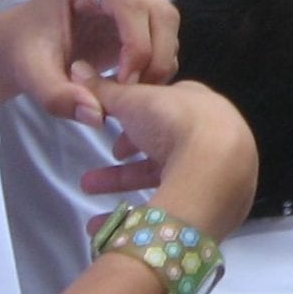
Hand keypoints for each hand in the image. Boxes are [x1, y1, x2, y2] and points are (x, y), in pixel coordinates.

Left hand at [0, 0, 178, 119]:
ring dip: (160, 60)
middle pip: (160, 11)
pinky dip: (159, 61)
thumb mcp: (33, 77)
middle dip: (155, 57)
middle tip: (135, 92)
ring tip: (135, 90)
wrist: (26, 44)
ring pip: (168, 21)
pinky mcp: (141, 6)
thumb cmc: (27, 52)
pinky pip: (165, 31)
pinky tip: (136, 81)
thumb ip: (60, 97)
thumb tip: (97, 115)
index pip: (131, 5)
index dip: (137, 47)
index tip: (123, 85)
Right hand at [76, 79, 256, 239]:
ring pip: (164, 178)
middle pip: (164, 146)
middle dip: (127, 156)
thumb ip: (105, 90)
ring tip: (87, 190)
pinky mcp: (212, 207)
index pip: (168, 110)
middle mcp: (214, 140)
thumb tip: (77, 69)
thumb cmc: (175, 123)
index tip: (113, 127)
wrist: (214, 170)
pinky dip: (135, 214)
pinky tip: (101, 225)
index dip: (137, 118)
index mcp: (204, 107)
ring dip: (123, 184)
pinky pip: (170, 207)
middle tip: (106, 159)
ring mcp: (216, 175)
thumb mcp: (133, 100)